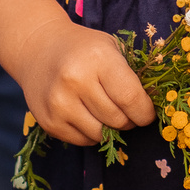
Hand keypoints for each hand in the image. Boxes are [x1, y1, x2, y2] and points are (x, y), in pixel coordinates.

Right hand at [18, 20, 154, 146]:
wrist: (38, 48)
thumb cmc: (83, 48)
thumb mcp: (110, 48)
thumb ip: (131, 75)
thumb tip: (151, 109)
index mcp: (98, 58)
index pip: (131, 98)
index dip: (145, 112)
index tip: (147, 113)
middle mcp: (76, 81)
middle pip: (118, 120)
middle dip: (129, 120)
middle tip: (127, 111)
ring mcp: (59, 103)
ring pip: (101, 135)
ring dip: (110, 129)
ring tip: (106, 112)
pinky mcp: (49, 121)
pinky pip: (83, 141)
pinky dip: (92, 134)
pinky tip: (87, 115)